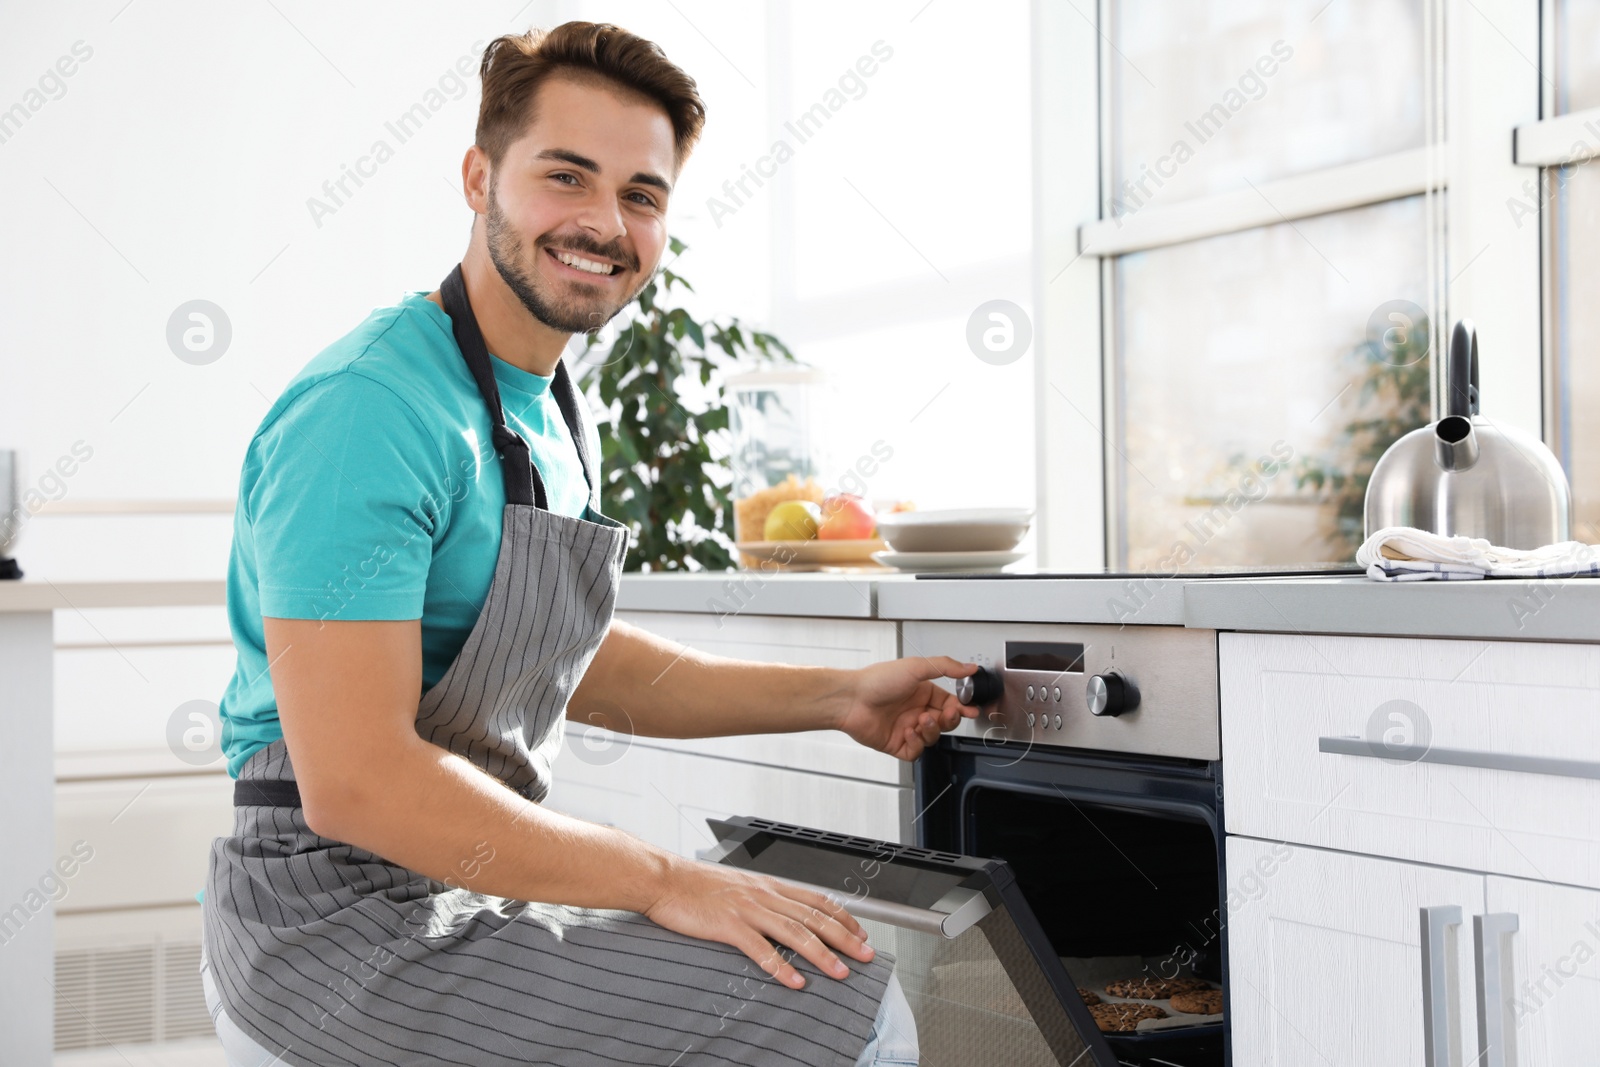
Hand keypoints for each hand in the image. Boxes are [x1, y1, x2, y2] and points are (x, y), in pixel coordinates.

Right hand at [644, 856, 874, 988]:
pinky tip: (795, 982)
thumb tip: (781, 913)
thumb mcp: (738, 886)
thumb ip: (761, 898)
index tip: (861, 932)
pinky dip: (781, 968)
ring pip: (795, 933)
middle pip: (814, 918)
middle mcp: (764, 895)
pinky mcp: (729, 926)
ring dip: (822, 955)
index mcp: (768, 886)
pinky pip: (761, 950)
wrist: (665, 879)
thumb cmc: (696, 885)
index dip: (842, 917)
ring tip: (840, 972)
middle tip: (866, 955)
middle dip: (845, 938)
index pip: (816, 900)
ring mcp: (748, 910)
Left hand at [836, 656, 979, 760]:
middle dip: (949, 720)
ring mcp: (906, 728)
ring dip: (932, 730)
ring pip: (932, 738)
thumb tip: (969, 667)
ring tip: (921, 721)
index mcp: (921, 692)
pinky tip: (908, 732)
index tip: (971, 710)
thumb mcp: (916, 667)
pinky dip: (916, 743)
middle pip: (944, 722)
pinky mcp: (896, 744)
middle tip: (947, 715)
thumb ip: (945, 666)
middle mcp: (914, 710)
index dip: (961, 708)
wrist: (851, 699)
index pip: (950, 703)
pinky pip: (915, 751)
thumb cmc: (877, 681)